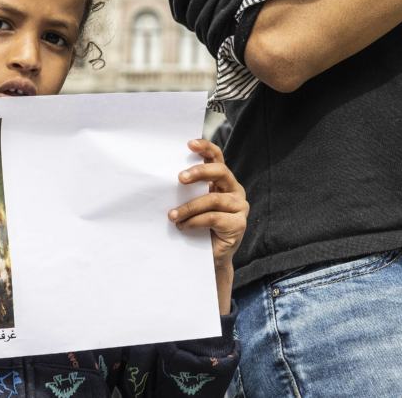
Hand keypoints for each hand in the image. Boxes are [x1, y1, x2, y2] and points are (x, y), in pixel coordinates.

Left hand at [170, 139, 248, 269]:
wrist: (208, 257)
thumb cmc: (196, 226)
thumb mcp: (190, 204)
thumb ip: (186, 190)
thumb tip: (162, 179)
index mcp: (222, 181)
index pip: (217, 158)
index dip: (206, 148)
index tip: (189, 144)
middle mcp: (234, 190)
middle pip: (220, 172)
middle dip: (199, 173)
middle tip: (179, 178)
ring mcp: (239, 206)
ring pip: (213, 199)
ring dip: (189, 207)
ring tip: (172, 216)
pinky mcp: (239, 224)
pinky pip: (213, 218)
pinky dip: (195, 222)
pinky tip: (183, 226)